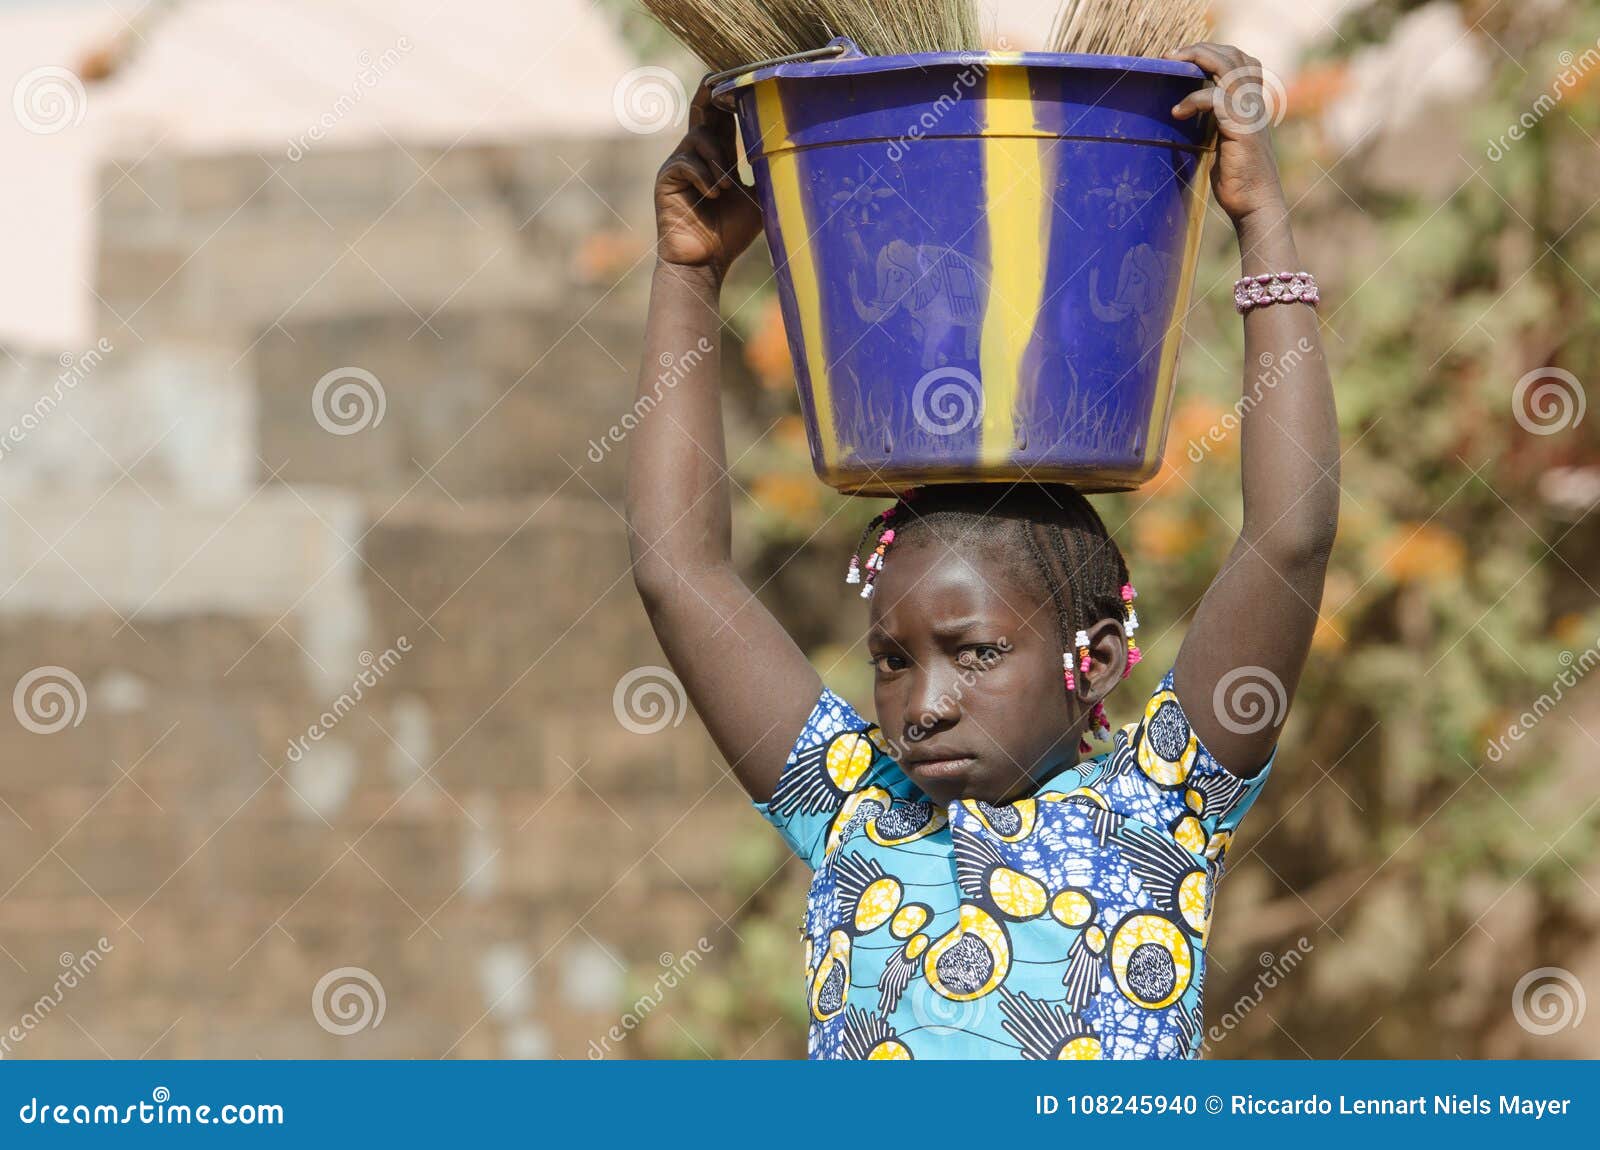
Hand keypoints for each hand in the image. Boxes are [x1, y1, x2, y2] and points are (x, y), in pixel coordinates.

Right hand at [654, 78, 762, 276]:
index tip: (742, 78)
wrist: (705, 263)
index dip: (729, 98)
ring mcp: (679, 166)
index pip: (722, 117)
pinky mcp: (666, 179)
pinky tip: (713, 195)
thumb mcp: (756, 199)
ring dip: (716, 159)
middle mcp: (696, 155)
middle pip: (702, 111)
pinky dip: (704, 177)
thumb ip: (764, 174)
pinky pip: (685, 163)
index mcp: (718, 157)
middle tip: (719, 79)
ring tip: (726, 187)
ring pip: (698, 138)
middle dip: (711, 93)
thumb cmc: (731, 234)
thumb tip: (790, 151)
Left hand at [1166, 43, 1286, 226]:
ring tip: (1171, 65)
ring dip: (1196, 61)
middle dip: (1201, 49)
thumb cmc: (1236, 178)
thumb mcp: (1222, 141)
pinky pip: (1216, 99)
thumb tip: (1187, 112)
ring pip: (1226, 68)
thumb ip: (1214, 121)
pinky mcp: (1241, 128)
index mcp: (1252, 103)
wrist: (1254, 204)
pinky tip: (1178, 112)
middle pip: (1233, 56)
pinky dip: (1193, 99)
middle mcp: (1254, 102)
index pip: (1241, 60)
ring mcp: (1249, 113)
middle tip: (1171, 55)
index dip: (1215, 51)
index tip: (1185, 58)